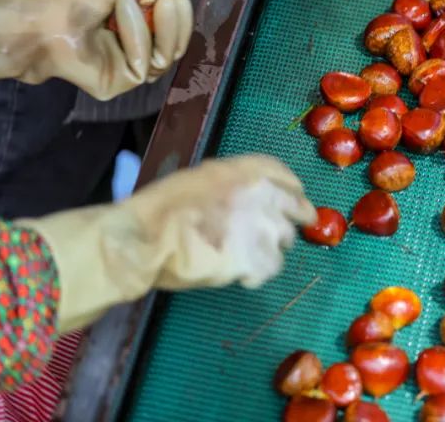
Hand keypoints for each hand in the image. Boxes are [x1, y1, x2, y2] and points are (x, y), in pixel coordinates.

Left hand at [0, 0, 193, 99]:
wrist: (44, 17)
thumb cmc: (72, 0)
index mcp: (134, 33)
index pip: (173, 34)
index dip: (181, 19)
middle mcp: (134, 54)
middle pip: (175, 49)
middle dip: (176, 25)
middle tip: (169, 3)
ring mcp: (126, 71)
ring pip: (163, 58)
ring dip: (154, 27)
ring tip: (129, 3)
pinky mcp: (117, 84)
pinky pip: (143, 66)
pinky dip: (136, 38)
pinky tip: (119, 18)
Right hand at [19, 154, 315, 332]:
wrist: (145, 239)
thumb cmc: (163, 206)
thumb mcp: (203, 177)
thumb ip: (236, 182)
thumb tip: (252, 195)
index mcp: (251, 170)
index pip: (290, 181)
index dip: (291, 196)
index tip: (289, 207)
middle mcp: (265, 195)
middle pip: (298, 211)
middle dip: (287, 223)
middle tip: (274, 236)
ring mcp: (265, 228)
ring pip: (285, 242)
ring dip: (270, 249)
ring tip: (244, 256)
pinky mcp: (257, 260)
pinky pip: (270, 269)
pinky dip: (256, 273)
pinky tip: (238, 273)